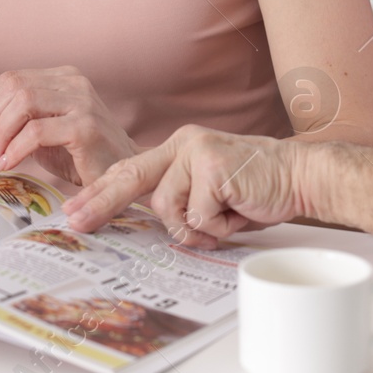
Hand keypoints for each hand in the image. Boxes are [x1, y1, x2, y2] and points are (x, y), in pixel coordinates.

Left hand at [0, 66, 137, 185]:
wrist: (120, 178)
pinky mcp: (85, 127)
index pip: (11, 78)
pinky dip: (15, 148)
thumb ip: (8, 119)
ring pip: (23, 103)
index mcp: (63, 77)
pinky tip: (8, 163)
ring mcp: (82, 102)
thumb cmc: (79, 155)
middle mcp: (74, 82)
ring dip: (0, 131)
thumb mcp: (38, 133)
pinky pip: (36, 131)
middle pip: (14, 87)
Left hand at [63, 126, 308, 246]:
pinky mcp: (213, 168)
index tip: (73, 207)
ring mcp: (197, 153)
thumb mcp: (207, 188)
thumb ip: (178, 196)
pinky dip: (218, 226)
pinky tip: (238, 211)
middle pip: (130, 178)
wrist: (300, 176)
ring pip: (168, 209)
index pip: (130, 168)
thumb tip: (142, 219)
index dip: (99, 189)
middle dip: (100, 204)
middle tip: (75, 222)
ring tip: (225, 217)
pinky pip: (197, 217)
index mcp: (178, 148)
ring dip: (196, 227)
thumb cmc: (255, 189)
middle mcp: (183, 144)